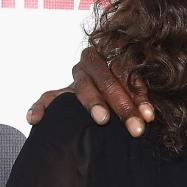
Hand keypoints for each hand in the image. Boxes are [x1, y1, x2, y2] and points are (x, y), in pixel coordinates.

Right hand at [26, 47, 153, 137]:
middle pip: (107, 81)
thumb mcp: (136, 93)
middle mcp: (92, 66)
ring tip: (103, 119)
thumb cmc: (126, 96)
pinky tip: (36, 119)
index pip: (127, 72)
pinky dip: (39, 107)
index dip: (139, 94)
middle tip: (135, 127)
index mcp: (114, 59)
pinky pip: (46, 98)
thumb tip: (151, 115)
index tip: (149, 116)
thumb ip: (142, 96)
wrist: (107, 99)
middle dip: (123, 105)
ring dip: (94, 102)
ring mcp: (73, 80)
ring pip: (82, 86)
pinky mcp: (57, 95)